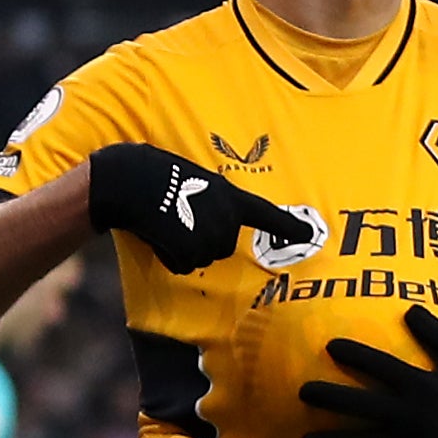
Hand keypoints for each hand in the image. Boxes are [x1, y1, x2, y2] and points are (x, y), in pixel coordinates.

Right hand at [84, 142, 312, 275]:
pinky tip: (158, 233)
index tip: (309, 235)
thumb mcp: (194, 180)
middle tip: (178, 217)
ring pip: (202, 257)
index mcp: (230, 196)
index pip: (265, 214)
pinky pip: (183, 264)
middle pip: (222, 246)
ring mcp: (210, 236)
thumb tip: (210, 219)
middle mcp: (226, 218)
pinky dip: (169, 255)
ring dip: (183, 247)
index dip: (288, 226)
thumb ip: (213, 201)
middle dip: (201, 239)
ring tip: (166, 221)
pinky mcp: (191, 251)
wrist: (128, 180)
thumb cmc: (155, 173)